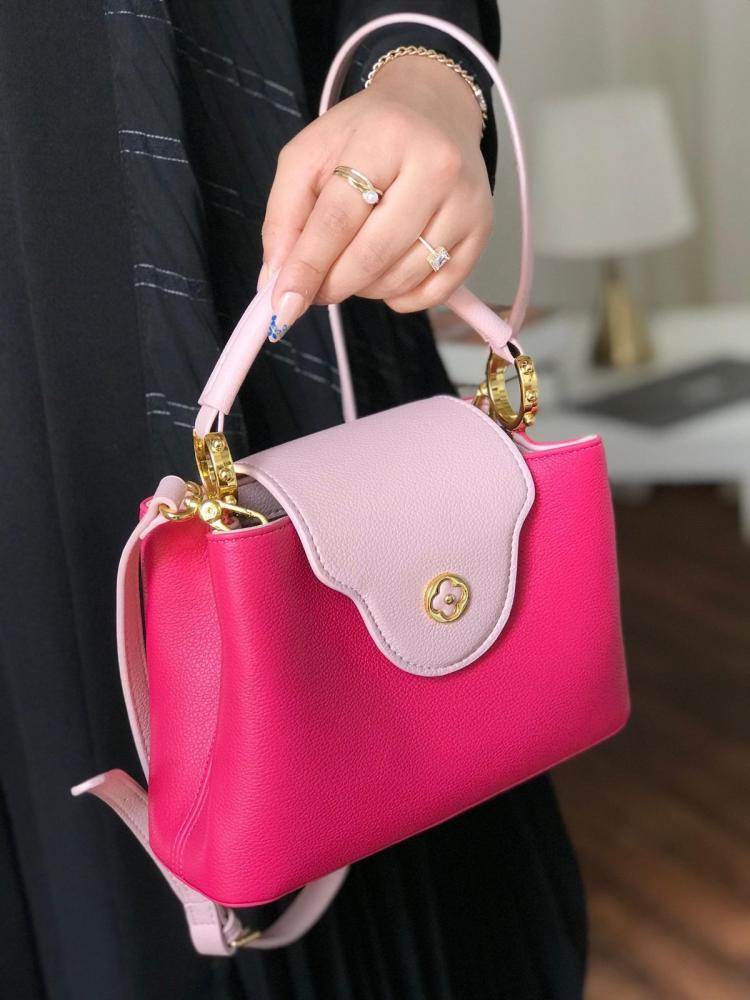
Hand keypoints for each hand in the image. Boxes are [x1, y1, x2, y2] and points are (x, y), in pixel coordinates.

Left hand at [259, 54, 492, 339]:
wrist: (433, 110)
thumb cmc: (366, 135)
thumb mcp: (310, 155)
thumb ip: (284, 216)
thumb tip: (275, 283)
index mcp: (385, 137)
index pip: (337, 219)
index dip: (306, 267)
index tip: (282, 305)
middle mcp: (436, 167)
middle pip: (372, 255)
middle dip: (333, 285)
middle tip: (315, 288)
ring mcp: (465, 202)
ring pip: (401, 279)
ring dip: (365, 290)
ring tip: (354, 265)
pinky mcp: (481, 230)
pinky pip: (434, 292)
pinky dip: (400, 298)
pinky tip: (386, 274)